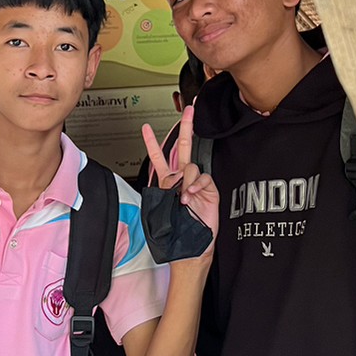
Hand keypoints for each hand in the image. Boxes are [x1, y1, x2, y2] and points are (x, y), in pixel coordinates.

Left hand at [141, 105, 218, 251]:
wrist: (190, 246)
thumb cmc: (174, 231)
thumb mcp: (162, 208)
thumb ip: (168, 188)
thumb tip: (179, 177)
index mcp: (167, 181)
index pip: (158, 157)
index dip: (151, 142)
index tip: (145, 128)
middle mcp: (182, 179)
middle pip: (183, 147)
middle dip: (186, 127)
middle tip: (189, 109)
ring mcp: (197, 184)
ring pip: (191, 167)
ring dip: (186, 182)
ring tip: (183, 199)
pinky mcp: (210, 191)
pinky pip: (204, 179)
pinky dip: (197, 186)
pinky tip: (191, 196)